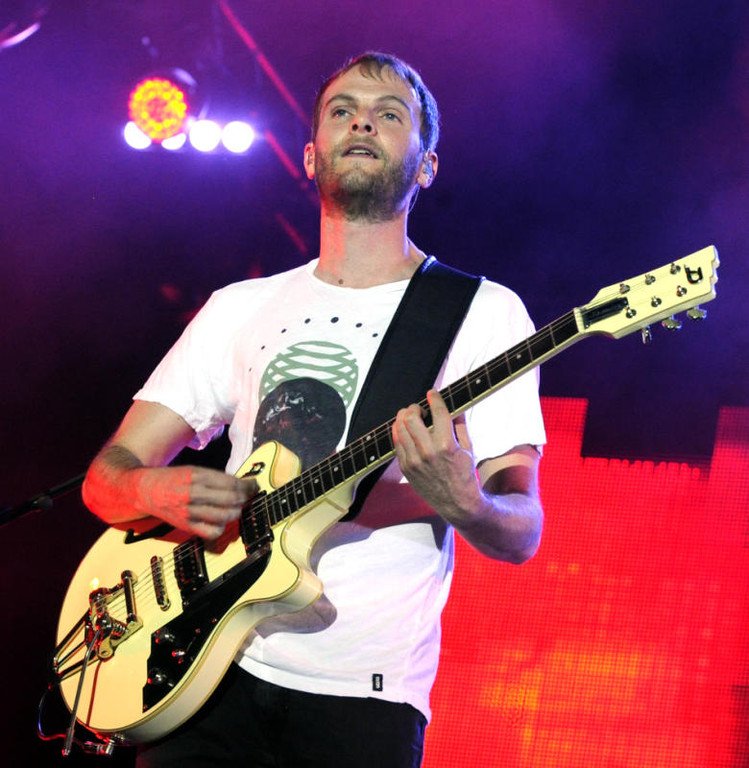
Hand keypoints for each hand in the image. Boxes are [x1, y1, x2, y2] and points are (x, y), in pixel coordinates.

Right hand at [131, 465, 257, 539]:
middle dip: (246, 498)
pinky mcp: (186, 525)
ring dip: (237, 512)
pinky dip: (221, 528)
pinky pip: (212, 532)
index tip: (254, 485)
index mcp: (198, 476)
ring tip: (237, 507)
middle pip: (232, 499)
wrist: (145, 490)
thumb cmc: (172, 479)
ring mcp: (190, 511)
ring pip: (225, 516)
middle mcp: (194, 493)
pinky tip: (221, 522)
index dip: (248, 485)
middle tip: (250, 496)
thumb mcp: (194, 470)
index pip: (232, 482)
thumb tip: (241, 484)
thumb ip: (216, 478)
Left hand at [392, 389, 481, 525]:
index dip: (434, 398)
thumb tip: (455, 408)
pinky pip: (397, 443)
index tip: (432, 393)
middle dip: (414, 408)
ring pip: (400, 428)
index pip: (438, 412)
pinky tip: (406, 431)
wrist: (457, 503)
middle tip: (419, 408)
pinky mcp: (406, 468)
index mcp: (447, 444)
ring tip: (410, 417)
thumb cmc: (465, 474)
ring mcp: (415, 460)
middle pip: (411, 418)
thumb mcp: (469, 448)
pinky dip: (399, 433)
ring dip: (404, 418)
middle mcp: (428, 451)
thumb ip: (460, 425)